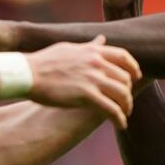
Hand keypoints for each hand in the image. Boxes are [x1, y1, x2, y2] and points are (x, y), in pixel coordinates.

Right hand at [26, 36, 140, 128]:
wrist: (28, 73)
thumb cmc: (44, 62)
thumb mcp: (70, 48)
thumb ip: (89, 46)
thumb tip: (101, 39)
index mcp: (93, 51)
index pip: (124, 56)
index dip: (134, 68)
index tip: (136, 77)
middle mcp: (97, 63)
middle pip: (125, 78)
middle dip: (128, 92)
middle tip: (125, 101)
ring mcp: (93, 79)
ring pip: (122, 94)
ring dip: (126, 106)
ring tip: (124, 114)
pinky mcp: (87, 95)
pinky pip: (112, 109)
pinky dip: (119, 118)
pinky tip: (120, 125)